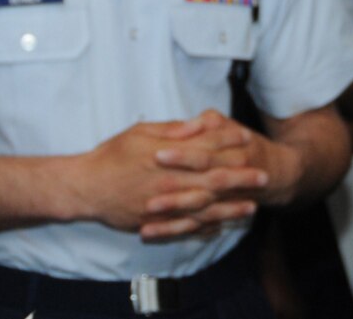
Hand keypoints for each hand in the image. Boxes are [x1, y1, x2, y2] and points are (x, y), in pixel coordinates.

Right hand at [77, 114, 265, 240]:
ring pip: (206, 209)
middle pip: (214, 181)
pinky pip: (187, 228)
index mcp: (169, 156)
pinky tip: (221, 227)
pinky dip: (206, 228)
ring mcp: (166, 206)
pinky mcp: (158, 223)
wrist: (87, 187)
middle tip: (265, 178)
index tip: (249, 139)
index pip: (208, 148)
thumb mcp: (141, 132)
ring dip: (231, 208)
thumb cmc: (112, 155)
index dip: (230, 143)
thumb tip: (198, 124)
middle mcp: (172, 182)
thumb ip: (173, 130)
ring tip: (252, 207)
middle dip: (241, 179)